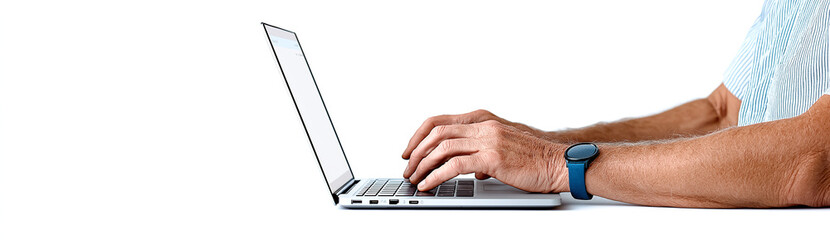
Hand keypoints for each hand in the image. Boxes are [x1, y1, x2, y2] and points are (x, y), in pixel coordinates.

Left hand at [403, 119, 569, 192]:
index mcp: (483, 120)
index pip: (439, 121)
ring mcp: (488, 140)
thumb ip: (483, 152)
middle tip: (409, 168)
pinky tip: (430, 184)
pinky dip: (436, 175)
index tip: (409, 151)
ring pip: (442, 147)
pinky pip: (454, 165)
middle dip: (417, 151)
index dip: (419, 136)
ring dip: (423, 164)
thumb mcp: (503, 147)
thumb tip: (471, 169)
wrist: (559, 162)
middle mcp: (483, 126)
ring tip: (415, 179)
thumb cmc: (535, 158)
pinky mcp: (492, 158)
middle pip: (436, 132)